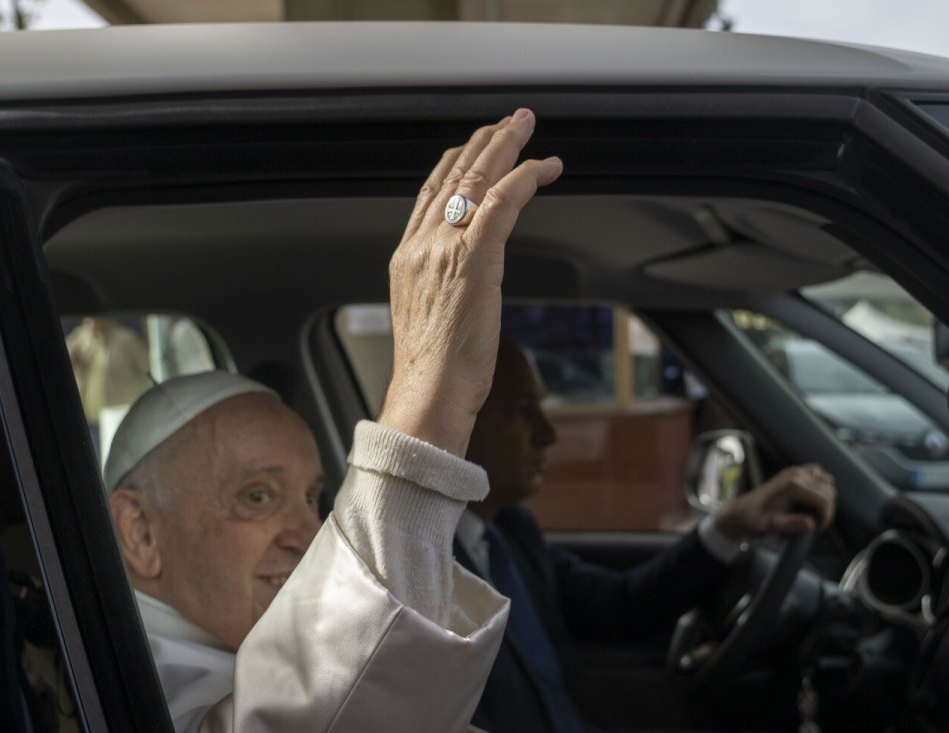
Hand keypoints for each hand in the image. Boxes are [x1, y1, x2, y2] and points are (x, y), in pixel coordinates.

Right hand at [380, 109, 563, 454]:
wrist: (427, 395)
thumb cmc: (434, 373)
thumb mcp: (431, 318)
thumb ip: (444, 288)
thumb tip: (466, 287)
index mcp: (407, 258)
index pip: (432, 193)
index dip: (457, 162)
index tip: (476, 145)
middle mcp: (421, 245)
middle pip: (453, 175)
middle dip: (484, 142)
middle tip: (510, 122)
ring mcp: (445, 250)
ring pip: (475, 179)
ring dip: (505, 147)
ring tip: (526, 128)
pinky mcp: (473, 260)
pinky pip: (499, 204)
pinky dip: (521, 179)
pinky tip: (541, 168)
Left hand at [711, 463, 835, 543]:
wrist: (743, 509)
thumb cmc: (756, 517)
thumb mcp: (771, 525)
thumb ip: (791, 524)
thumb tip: (811, 524)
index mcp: (793, 486)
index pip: (824, 499)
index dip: (826, 516)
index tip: (817, 529)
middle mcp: (796, 474)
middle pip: (829, 490)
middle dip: (827, 509)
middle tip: (817, 524)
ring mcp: (796, 470)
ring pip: (827, 481)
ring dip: (826, 498)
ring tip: (816, 513)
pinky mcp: (795, 471)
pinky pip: (819, 474)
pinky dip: (822, 487)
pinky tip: (813, 500)